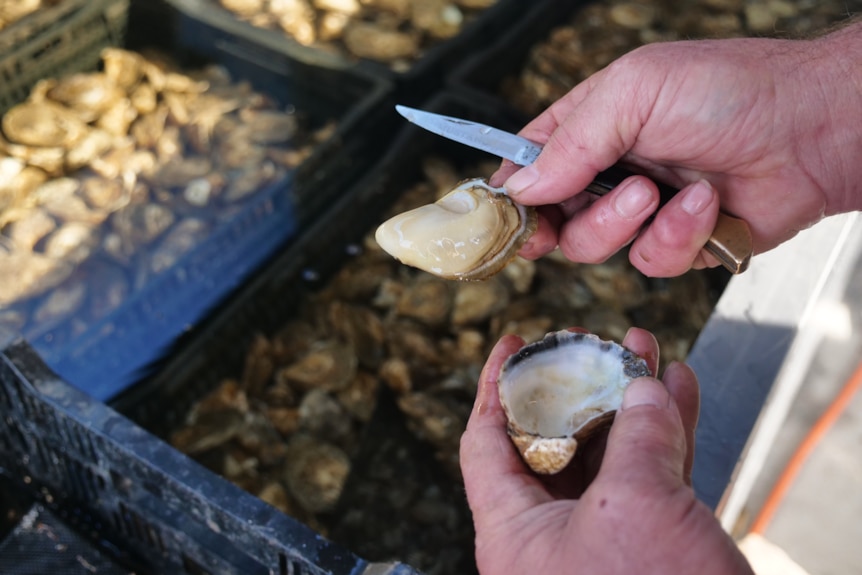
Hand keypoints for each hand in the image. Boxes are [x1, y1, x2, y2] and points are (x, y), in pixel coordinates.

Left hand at [459, 327, 753, 574]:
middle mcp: (551, 536)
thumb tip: (646, 388)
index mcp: (515, 534)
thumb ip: (639, 439)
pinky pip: (650, 478)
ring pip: (608, 455)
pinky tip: (678, 390)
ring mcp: (603, 541)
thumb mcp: (635, 509)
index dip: (493, 388)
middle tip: (592, 343)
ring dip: (630, 401)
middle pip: (552, 441)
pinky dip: (666, 435)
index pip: (485, 445)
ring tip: (643, 350)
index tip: (510, 344)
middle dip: (578, 386)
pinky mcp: (649, 548)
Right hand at [491, 23, 861, 275]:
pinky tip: (703, 204)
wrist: (813, 129)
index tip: (503, 214)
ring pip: (595, 247)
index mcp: (592, 124)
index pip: (529, 162)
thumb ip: (570, 143)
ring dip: (624, 222)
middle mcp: (611, 169)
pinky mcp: (679, 242)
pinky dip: (676, 237)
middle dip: (562, 219)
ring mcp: (643, 208)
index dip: (512, 192)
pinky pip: (650, 262)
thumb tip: (518, 190)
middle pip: (552, 217)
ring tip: (659, 191)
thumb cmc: (729, 90)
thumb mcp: (634, 93)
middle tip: (573, 212)